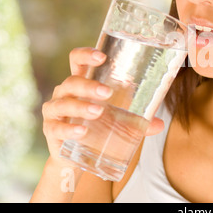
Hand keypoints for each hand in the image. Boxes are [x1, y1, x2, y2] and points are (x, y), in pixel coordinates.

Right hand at [41, 47, 163, 163]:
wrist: (79, 157)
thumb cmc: (100, 128)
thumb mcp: (120, 121)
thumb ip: (139, 120)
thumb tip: (160, 124)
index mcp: (82, 83)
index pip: (77, 60)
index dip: (86, 54)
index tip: (102, 56)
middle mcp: (65, 93)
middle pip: (72, 81)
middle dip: (89, 85)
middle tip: (108, 93)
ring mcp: (55, 111)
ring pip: (64, 103)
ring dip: (81, 106)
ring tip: (99, 112)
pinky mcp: (51, 131)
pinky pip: (56, 127)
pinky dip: (69, 129)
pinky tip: (82, 132)